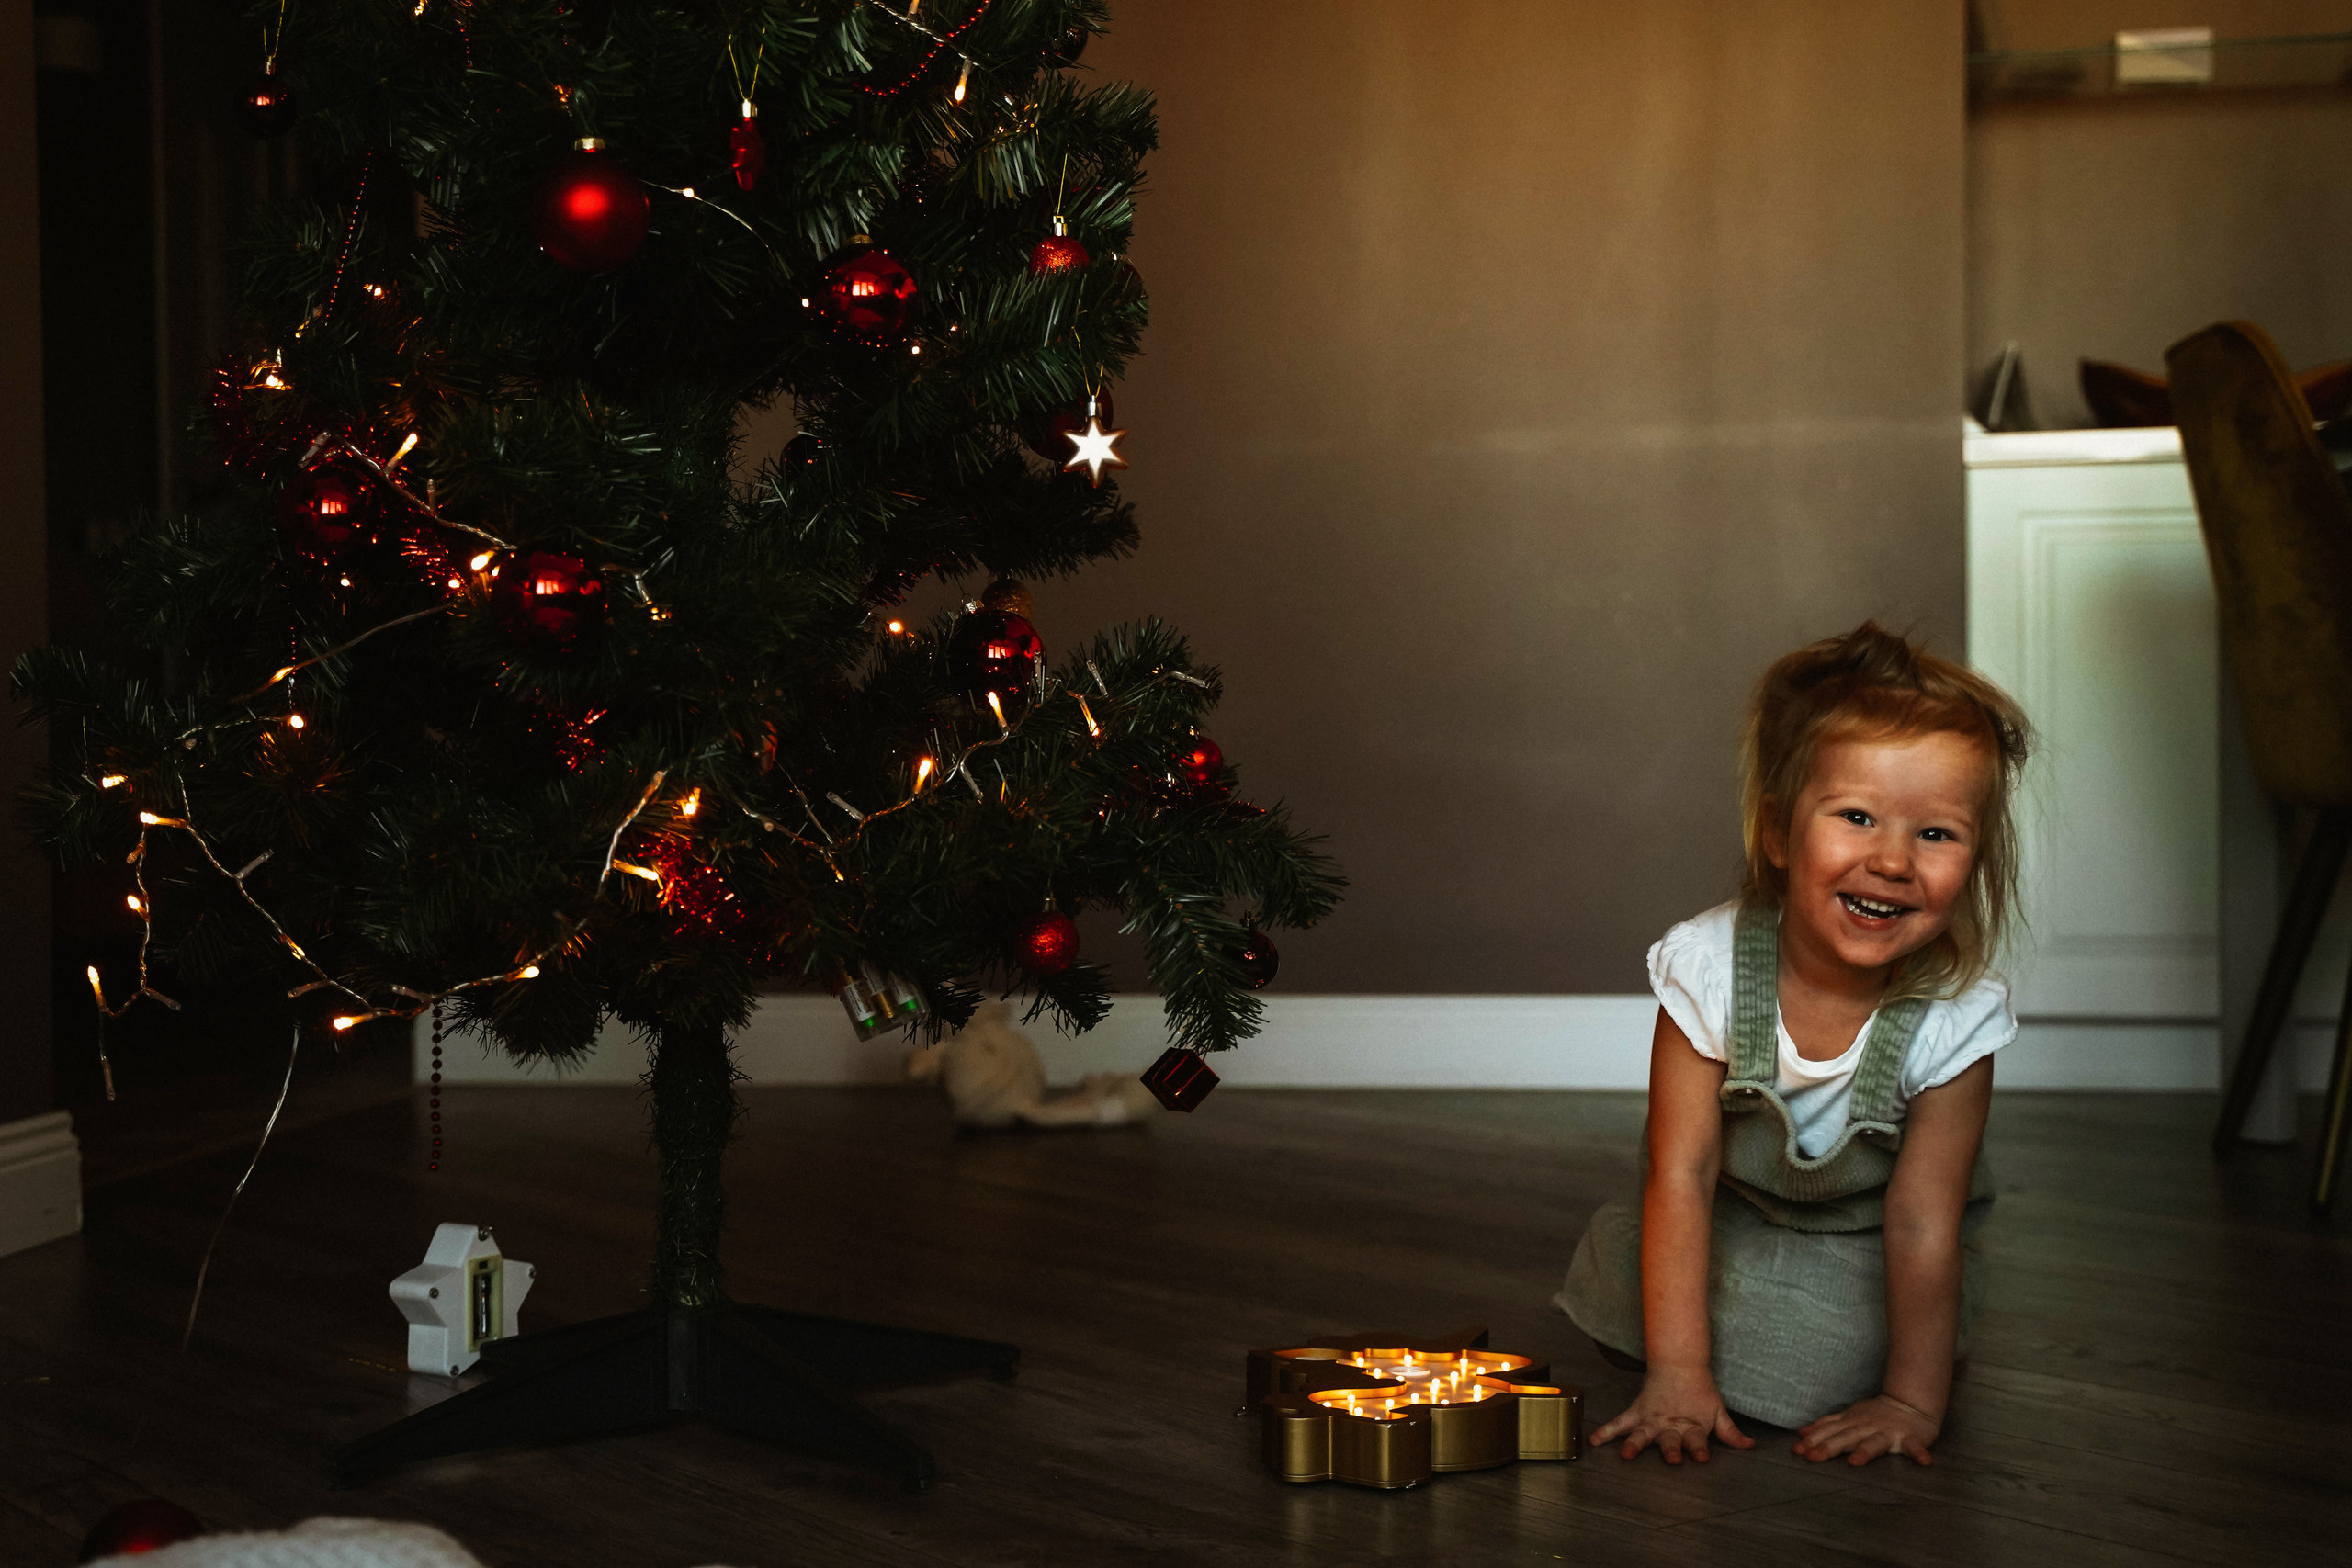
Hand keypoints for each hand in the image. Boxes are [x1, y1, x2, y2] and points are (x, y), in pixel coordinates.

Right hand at [1590, 1366, 1754, 1464]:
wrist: (1679, 1364)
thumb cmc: (1699, 1390)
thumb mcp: (1717, 1411)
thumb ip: (1730, 1432)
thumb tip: (1751, 1446)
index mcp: (1691, 1425)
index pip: (1696, 1440)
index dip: (1699, 1448)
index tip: (1701, 1457)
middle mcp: (1670, 1424)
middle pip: (1669, 1439)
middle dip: (1670, 1450)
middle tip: (1671, 1459)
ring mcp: (1652, 1419)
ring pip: (1642, 1433)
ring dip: (1635, 1444)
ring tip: (1626, 1454)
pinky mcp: (1637, 1412)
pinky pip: (1620, 1423)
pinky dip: (1606, 1431)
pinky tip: (1594, 1441)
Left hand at [1793, 1393, 1939, 1465]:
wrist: (1910, 1404)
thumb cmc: (1875, 1415)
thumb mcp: (1848, 1417)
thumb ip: (1827, 1426)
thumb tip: (1801, 1434)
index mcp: (1852, 1424)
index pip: (1829, 1432)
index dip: (1813, 1440)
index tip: (1797, 1450)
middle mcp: (1867, 1428)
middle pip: (1845, 1438)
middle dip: (1827, 1447)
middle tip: (1811, 1457)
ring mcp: (1888, 1432)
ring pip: (1875, 1443)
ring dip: (1865, 1452)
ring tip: (1855, 1462)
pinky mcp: (1911, 1438)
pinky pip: (1916, 1447)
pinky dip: (1920, 1454)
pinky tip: (1925, 1462)